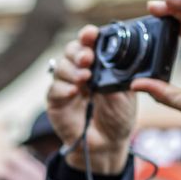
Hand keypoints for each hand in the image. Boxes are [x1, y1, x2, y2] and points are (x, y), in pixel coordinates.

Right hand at [47, 25, 138, 175]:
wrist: (108, 144)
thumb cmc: (119, 117)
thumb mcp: (126, 94)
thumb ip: (117, 76)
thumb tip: (111, 61)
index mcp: (99, 65)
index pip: (90, 44)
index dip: (88, 36)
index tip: (91, 34)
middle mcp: (81, 71)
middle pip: (71, 50)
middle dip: (79, 51)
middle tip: (88, 59)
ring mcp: (67, 85)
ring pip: (61, 66)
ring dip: (72, 70)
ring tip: (84, 79)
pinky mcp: (56, 102)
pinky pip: (53, 89)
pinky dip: (63, 88)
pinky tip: (73, 93)